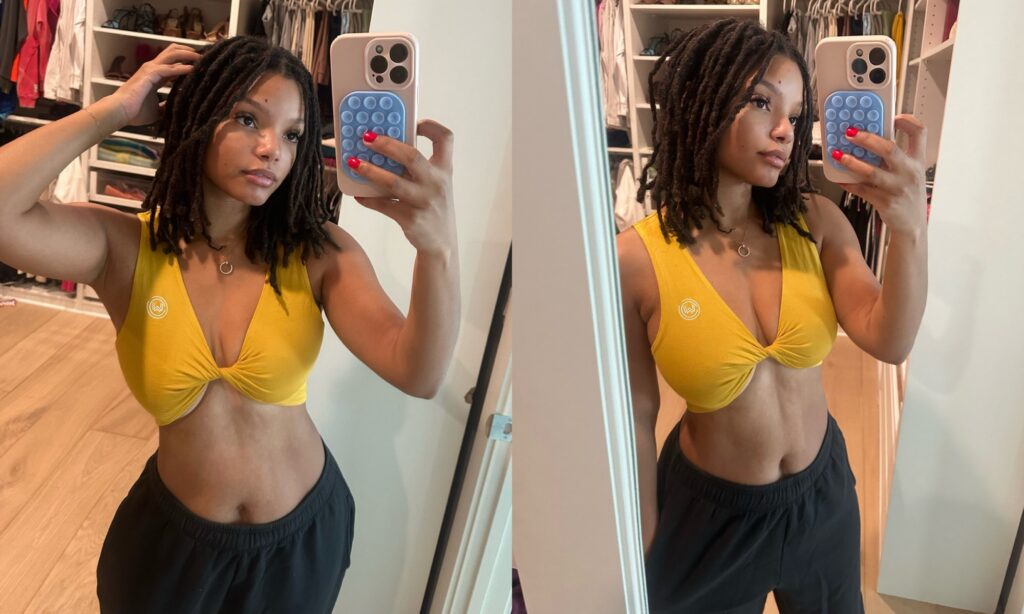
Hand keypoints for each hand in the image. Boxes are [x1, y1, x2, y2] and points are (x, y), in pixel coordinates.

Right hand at [111, 44, 200, 126]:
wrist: (120, 112)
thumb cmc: (135, 112)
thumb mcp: (157, 110)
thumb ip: (167, 107)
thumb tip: (176, 110)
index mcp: (155, 75)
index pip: (173, 61)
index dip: (187, 59)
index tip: (202, 63)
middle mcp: (153, 68)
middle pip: (173, 51)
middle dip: (189, 51)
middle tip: (204, 55)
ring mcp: (150, 69)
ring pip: (172, 54)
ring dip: (188, 55)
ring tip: (202, 59)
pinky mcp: (149, 74)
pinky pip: (169, 68)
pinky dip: (182, 68)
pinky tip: (192, 69)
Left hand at [349, 119, 455, 255]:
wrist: (441, 243)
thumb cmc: (433, 207)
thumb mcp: (436, 184)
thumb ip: (419, 167)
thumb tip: (386, 149)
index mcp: (444, 170)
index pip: (445, 139)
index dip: (430, 126)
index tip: (412, 122)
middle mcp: (436, 183)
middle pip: (412, 156)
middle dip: (386, 144)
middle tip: (367, 138)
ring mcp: (423, 202)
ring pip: (393, 182)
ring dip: (370, 171)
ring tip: (353, 162)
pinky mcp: (410, 219)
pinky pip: (384, 205)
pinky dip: (368, 199)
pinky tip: (357, 193)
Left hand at [834, 114, 928, 236]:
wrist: (912, 225)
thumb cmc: (907, 195)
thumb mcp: (909, 173)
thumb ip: (896, 158)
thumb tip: (869, 141)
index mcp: (918, 161)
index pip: (920, 133)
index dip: (908, 121)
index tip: (893, 116)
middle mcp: (909, 172)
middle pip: (889, 149)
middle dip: (867, 139)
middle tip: (850, 133)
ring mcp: (897, 187)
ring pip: (871, 171)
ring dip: (852, 162)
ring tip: (838, 155)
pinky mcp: (884, 201)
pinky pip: (862, 190)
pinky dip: (848, 183)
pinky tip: (839, 179)